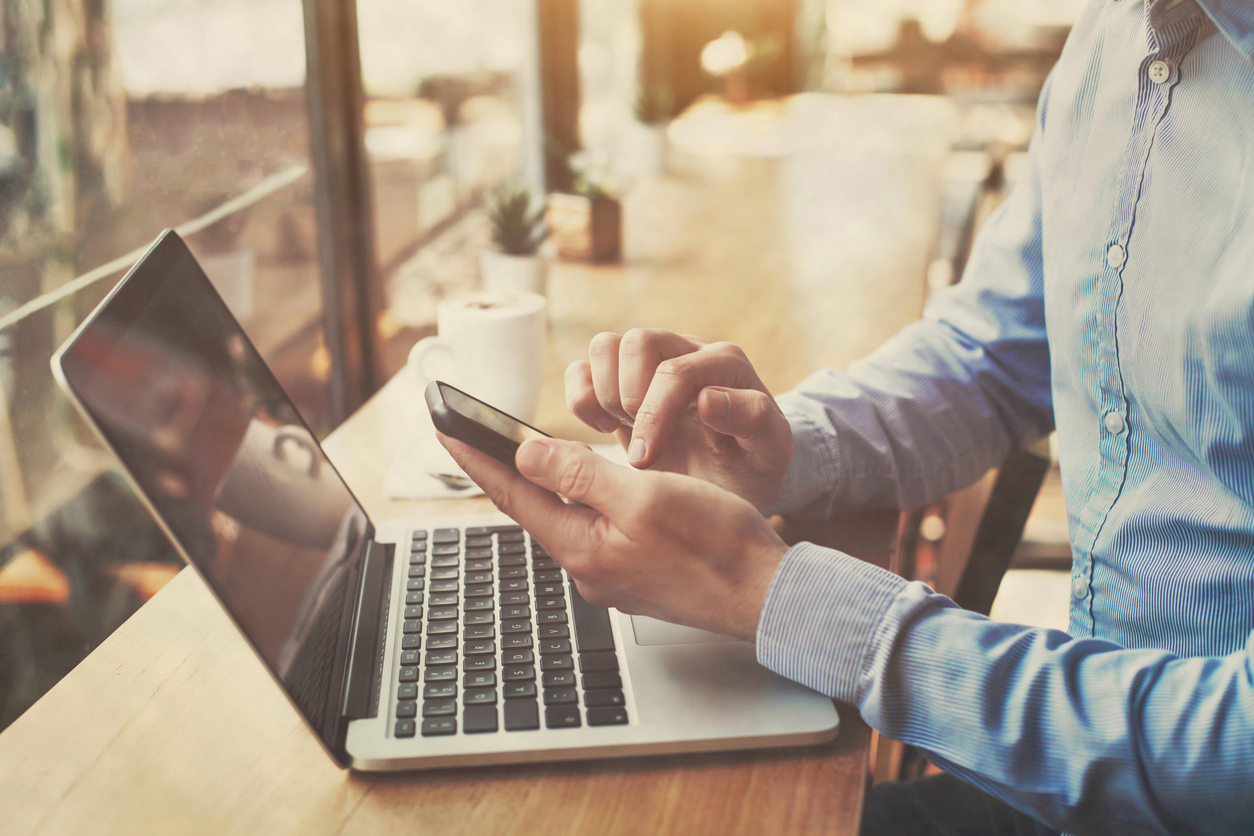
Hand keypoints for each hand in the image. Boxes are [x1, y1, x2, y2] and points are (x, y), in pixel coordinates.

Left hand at [439, 434, 788, 639]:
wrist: (762, 594)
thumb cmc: (715, 545)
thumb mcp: (644, 496)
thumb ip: (581, 475)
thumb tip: (525, 456)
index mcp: (582, 546)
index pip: (512, 494)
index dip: (477, 457)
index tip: (445, 427)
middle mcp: (587, 565)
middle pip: (532, 507)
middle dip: (501, 469)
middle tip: (472, 434)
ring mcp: (610, 573)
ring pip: (564, 518)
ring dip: (543, 484)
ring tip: (519, 452)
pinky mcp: (633, 572)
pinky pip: (593, 528)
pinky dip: (580, 500)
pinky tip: (585, 487)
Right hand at [565, 329, 793, 508]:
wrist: (731, 481)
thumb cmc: (751, 466)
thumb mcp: (770, 453)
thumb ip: (753, 420)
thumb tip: (708, 398)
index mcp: (726, 364)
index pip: (676, 370)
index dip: (655, 413)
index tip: (648, 459)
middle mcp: (686, 352)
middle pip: (637, 342)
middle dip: (630, 398)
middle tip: (643, 443)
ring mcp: (651, 363)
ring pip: (605, 346)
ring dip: (605, 394)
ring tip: (625, 430)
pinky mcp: (621, 381)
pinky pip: (583, 368)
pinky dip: (582, 397)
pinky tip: (605, 427)